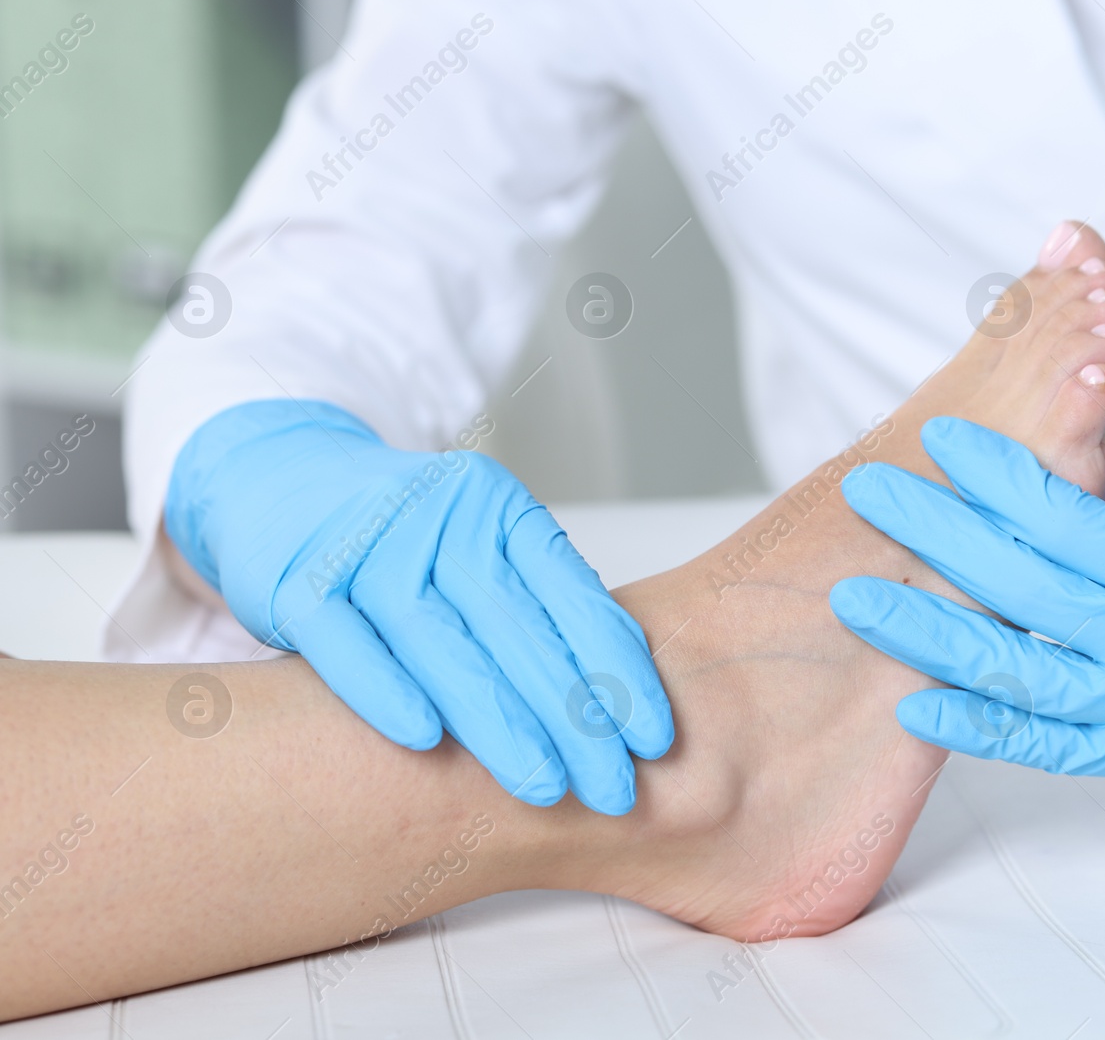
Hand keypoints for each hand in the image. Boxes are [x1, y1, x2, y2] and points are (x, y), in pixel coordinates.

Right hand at [166, 400, 671, 813]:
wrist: (281, 483)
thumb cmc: (404, 541)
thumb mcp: (479, 550)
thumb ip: (538, 606)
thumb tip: (620, 694)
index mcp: (498, 510)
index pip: (575, 596)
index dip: (618, 672)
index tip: (654, 741)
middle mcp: (440, 518)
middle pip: (517, 628)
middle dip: (574, 718)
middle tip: (615, 790)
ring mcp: (366, 545)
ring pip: (440, 641)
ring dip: (496, 722)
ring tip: (544, 788)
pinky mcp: (296, 580)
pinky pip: (346, 643)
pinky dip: (386, 691)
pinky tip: (428, 743)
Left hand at [830, 417, 1104, 782]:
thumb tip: (1021, 478)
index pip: (1066, 518)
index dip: (993, 475)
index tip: (935, 436)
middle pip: (1021, 587)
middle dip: (935, 534)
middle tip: (870, 490)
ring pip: (1016, 672)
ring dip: (928, 632)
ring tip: (857, 594)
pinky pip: (1046, 746)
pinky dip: (978, 727)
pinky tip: (915, 698)